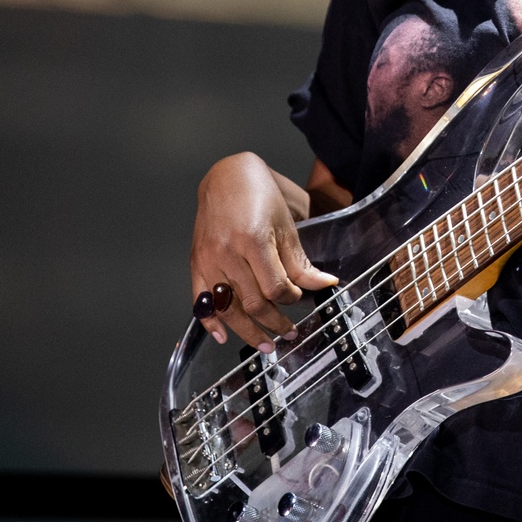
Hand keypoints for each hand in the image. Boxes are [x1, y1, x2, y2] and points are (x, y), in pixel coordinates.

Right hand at [189, 152, 337, 350]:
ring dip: (248, 331)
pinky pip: (201, 301)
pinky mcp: (196, 263)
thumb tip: (324, 284)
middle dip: (274, 322)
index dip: (291, 299)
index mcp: (253, 240)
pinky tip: (223, 335)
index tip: (299, 299)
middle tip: (288, 333)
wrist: (227, 177)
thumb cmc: (259, 195)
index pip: (276, 286)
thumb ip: (300, 262)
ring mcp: (208, 260)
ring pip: (228, 308)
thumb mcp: (286, 226)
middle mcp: (227, 253)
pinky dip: (211, 322)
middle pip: (253, 302)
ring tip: (265, 345)